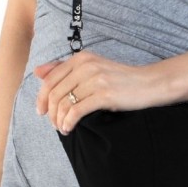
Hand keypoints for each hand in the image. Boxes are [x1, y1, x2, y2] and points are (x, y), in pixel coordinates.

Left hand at [33, 50, 162, 135]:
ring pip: (64, 103)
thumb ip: (65, 69)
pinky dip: (69, 123)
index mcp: (81, 58)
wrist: (150, 83)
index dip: (42, 98)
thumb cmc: (120, 79)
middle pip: (55, 93)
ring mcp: (96, 79)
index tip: (42, 111)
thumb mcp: (92, 69)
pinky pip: (77, 111)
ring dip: (59, 120)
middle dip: (51, 112)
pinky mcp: (105, 94)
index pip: (50, 79)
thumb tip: (37, 71)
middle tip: (54, 124)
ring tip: (63, 128)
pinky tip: (69, 129)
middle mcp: (86, 66)